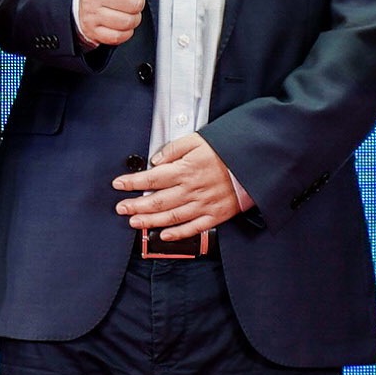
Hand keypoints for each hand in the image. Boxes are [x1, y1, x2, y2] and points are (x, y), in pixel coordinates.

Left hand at [114, 131, 246, 235]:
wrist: (257, 162)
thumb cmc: (228, 149)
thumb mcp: (198, 139)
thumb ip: (174, 149)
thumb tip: (155, 160)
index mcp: (186, 169)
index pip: (151, 178)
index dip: (132, 182)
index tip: (118, 184)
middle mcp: (191, 189)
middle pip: (156, 201)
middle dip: (135, 205)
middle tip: (120, 208)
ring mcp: (203, 205)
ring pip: (170, 217)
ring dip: (149, 221)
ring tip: (134, 222)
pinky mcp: (216, 215)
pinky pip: (193, 228)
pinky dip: (177, 234)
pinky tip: (163, 235)